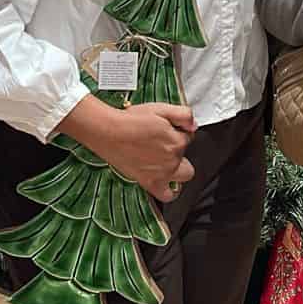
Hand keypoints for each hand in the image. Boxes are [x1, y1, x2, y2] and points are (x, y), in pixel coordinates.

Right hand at [66, 100, 196, 202]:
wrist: (109, 132)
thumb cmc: (130, 121)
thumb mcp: (160, 108)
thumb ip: (183, 114)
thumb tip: (193, 125)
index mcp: (176, 141)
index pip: (188, 138)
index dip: (178, 132)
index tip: (167, 130)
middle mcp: (172, 159)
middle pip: (186, 156)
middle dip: (180, 149)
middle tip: (165, 143)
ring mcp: (162, 173)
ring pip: (183, 175)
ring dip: (177, 168)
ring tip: (163, 159)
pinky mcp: (150, 183)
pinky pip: (168, 195)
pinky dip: (169, 191)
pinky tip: (164, 181)